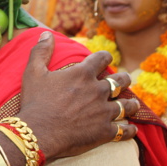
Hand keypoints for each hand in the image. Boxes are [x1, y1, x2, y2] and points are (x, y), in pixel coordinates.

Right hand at [17, 31, 139, 160]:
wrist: (38, 132)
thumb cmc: (35, 101)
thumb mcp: (33, 72)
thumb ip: (41, 51)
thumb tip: (46, 33)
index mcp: (82, 74)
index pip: (102, 58)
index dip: (105, 57)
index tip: (106, 58)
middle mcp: (98, 90)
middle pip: (121, 80)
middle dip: (123, 78)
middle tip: (124, 80)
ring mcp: (104, 112)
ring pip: (127, 105)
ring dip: (131, 103)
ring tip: (133, 104)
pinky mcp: (105, 131)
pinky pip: (124, 130)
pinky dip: (129, 129)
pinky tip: (131, 129)